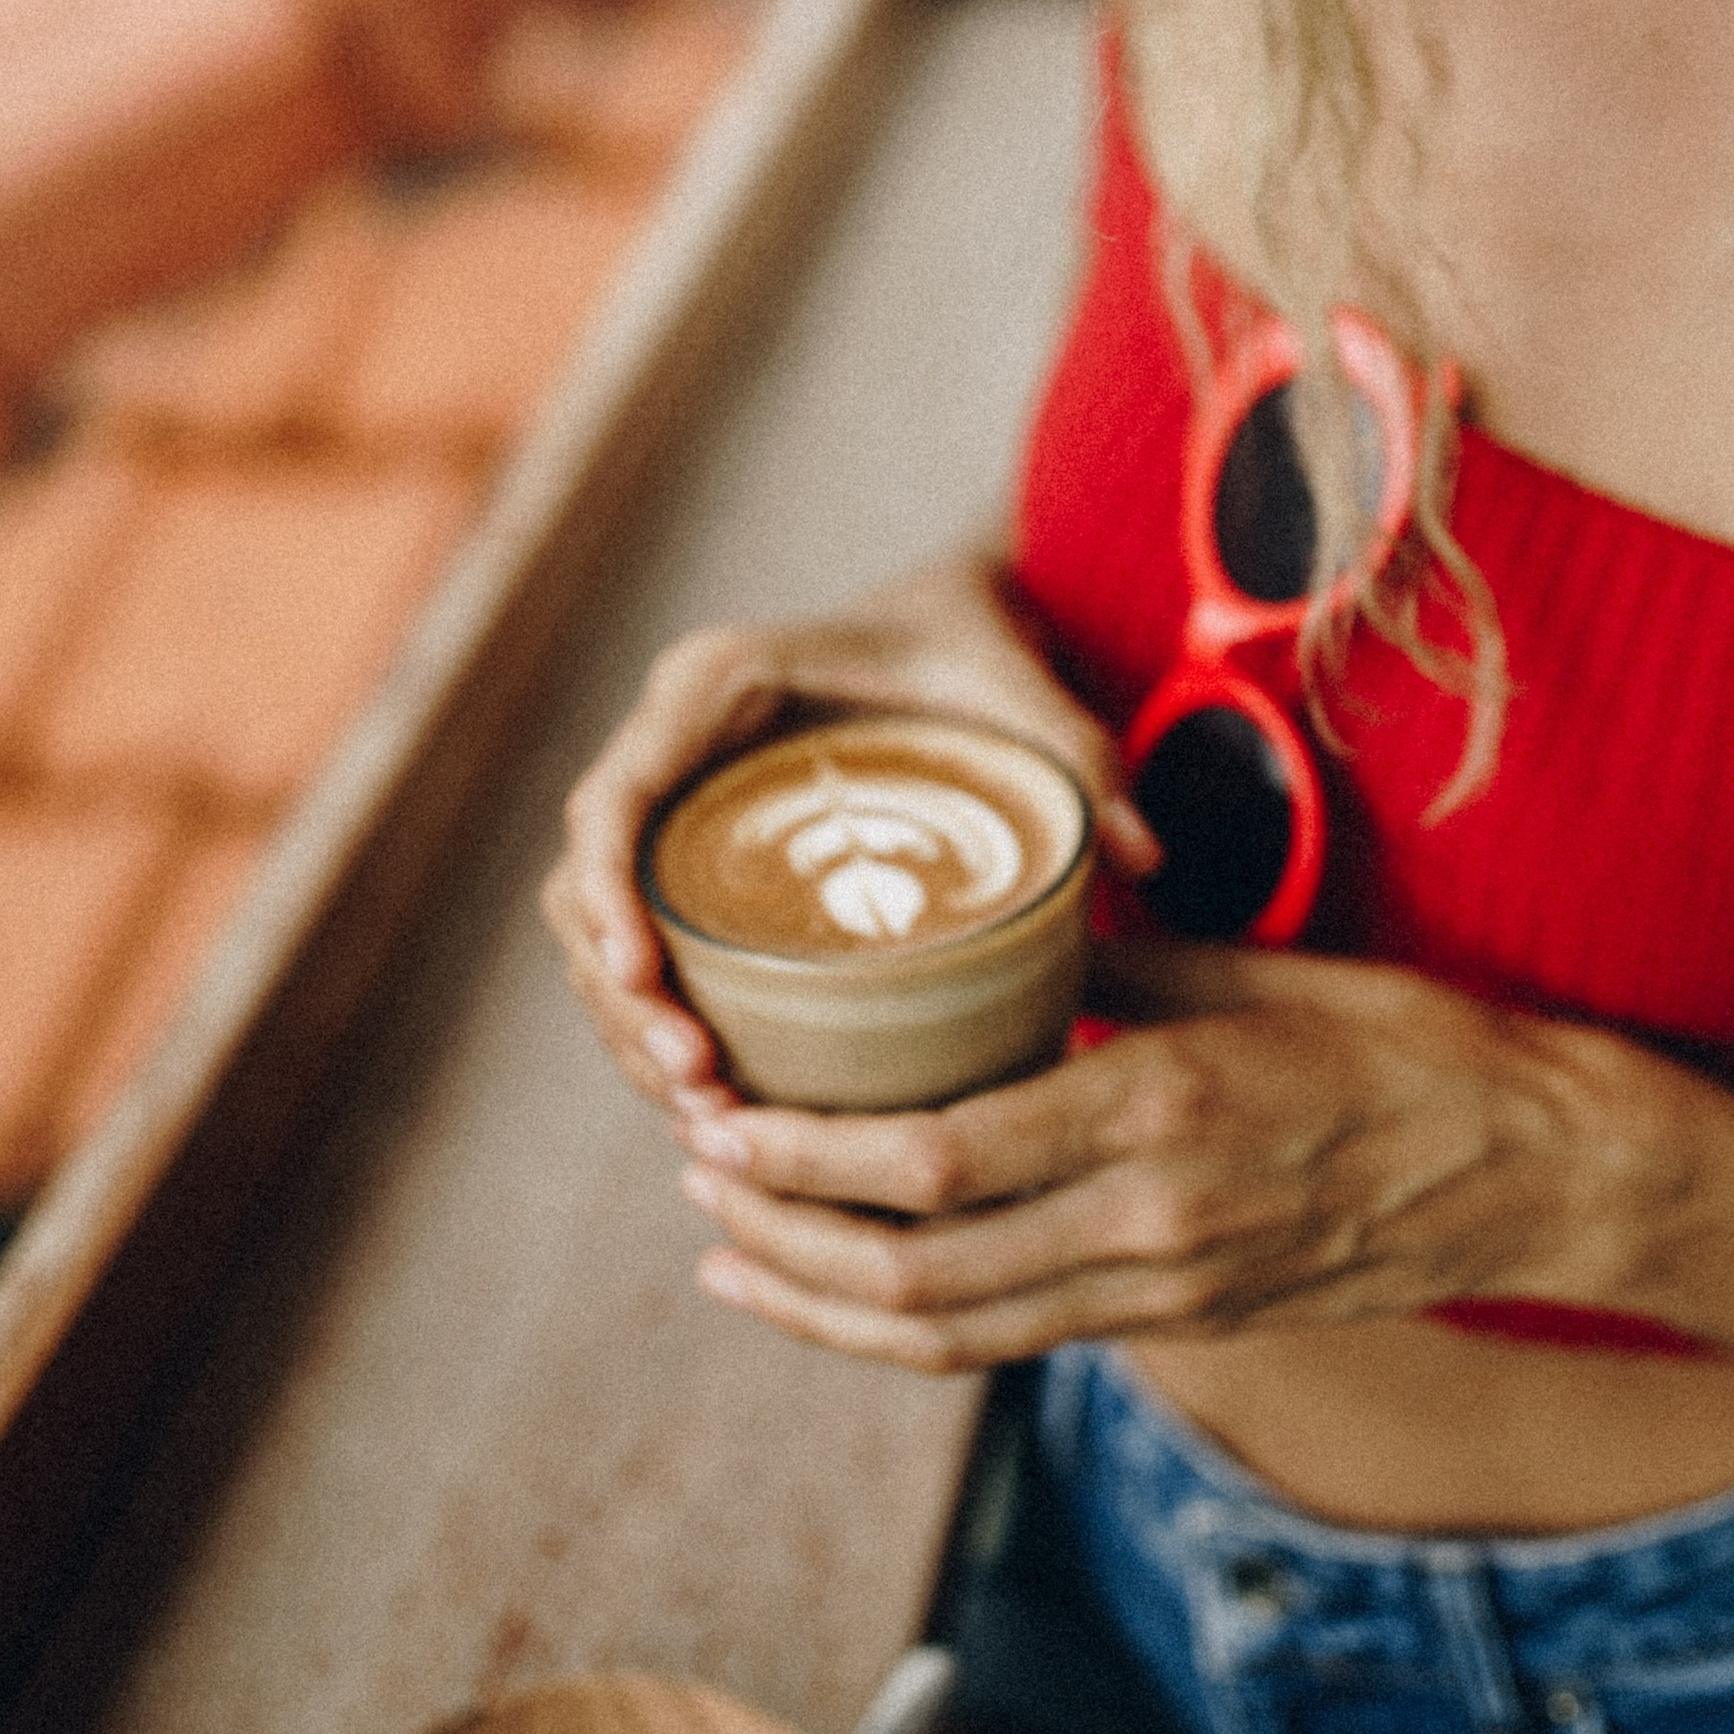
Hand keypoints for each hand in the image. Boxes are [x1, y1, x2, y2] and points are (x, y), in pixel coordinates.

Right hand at [541, 553, 1158, 1133]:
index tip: (641, 975)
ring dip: (629, 1028)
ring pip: (598, 934)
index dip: (604, 889)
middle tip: (696, 1085)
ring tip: (706, 1115)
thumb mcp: (1019, 680)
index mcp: (715, 684)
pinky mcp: (696, 861)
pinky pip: (643, 949)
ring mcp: (674, 806)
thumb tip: (1146, 859)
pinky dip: (661, 1023)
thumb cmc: (975, 641)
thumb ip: (1078, 750)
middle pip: (587, 884)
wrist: (955, 618)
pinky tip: (719, 1100)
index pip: (614, 794)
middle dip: (619, 995)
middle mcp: (673, 743)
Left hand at [676, 940, 1688, 1368]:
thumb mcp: (1256, 972)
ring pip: (951, 1336)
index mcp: (1156, 1110)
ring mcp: (1164, 1292)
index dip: (803, 1159)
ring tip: (733, 1259)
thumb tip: (990, 924)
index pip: (934, 1161)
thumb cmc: (1409, 1046)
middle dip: (781, 1242)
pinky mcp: (1179, 1325)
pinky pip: (1016, 1341)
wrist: (1539, 1174)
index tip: (718, 1120)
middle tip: (696, 1187)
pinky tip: (852, 1291)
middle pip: (914, 1274)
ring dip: (826, 1305)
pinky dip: (914, 1325)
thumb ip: (1111, 964)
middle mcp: (1147, 1225)